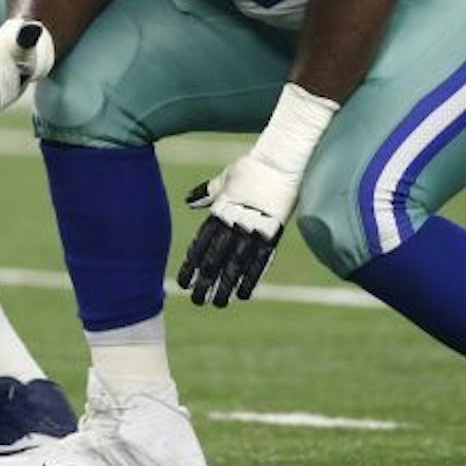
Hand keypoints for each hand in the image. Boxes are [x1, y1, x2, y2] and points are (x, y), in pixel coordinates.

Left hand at [177, 149, 305, 306]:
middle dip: (204, 281)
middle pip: (214, 259)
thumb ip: (208, 193)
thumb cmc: (253, 166)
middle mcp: (234, 224)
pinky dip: (251, 279)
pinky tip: (243, 295)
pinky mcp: (273, 234)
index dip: (191, 265)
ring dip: (225, 286)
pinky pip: (259, 262)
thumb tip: (189, 200)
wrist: (281, 162)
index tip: (183, 282)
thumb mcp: (225, 178)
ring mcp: (253, 230)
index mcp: (221, 211)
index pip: (201, 244)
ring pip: (234, 265)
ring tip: (218, 304)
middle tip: (196, 301)